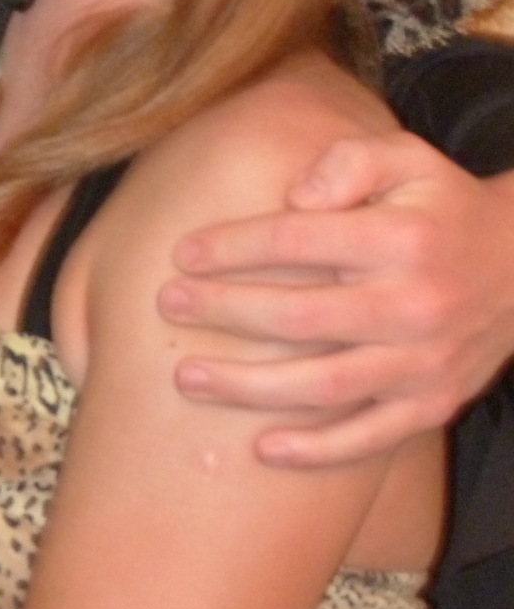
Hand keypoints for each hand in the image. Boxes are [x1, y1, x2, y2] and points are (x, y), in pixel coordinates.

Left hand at [158, 134, 513, 465]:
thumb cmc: (439, 207)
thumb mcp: (406, 158)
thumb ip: (348, 162)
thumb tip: (294, 196)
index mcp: (403, 239)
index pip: (299, 240)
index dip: (234, 247)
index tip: (183, 253)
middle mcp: (416, 304)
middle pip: (302, 317)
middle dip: (225, 312)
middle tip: (168, 306)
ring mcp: (426, 362)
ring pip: (325, 385)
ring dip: (250, 387)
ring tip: (187, 378)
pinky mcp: (434, 404)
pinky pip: (370, 437)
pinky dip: (317, 449)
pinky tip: (263, 448)